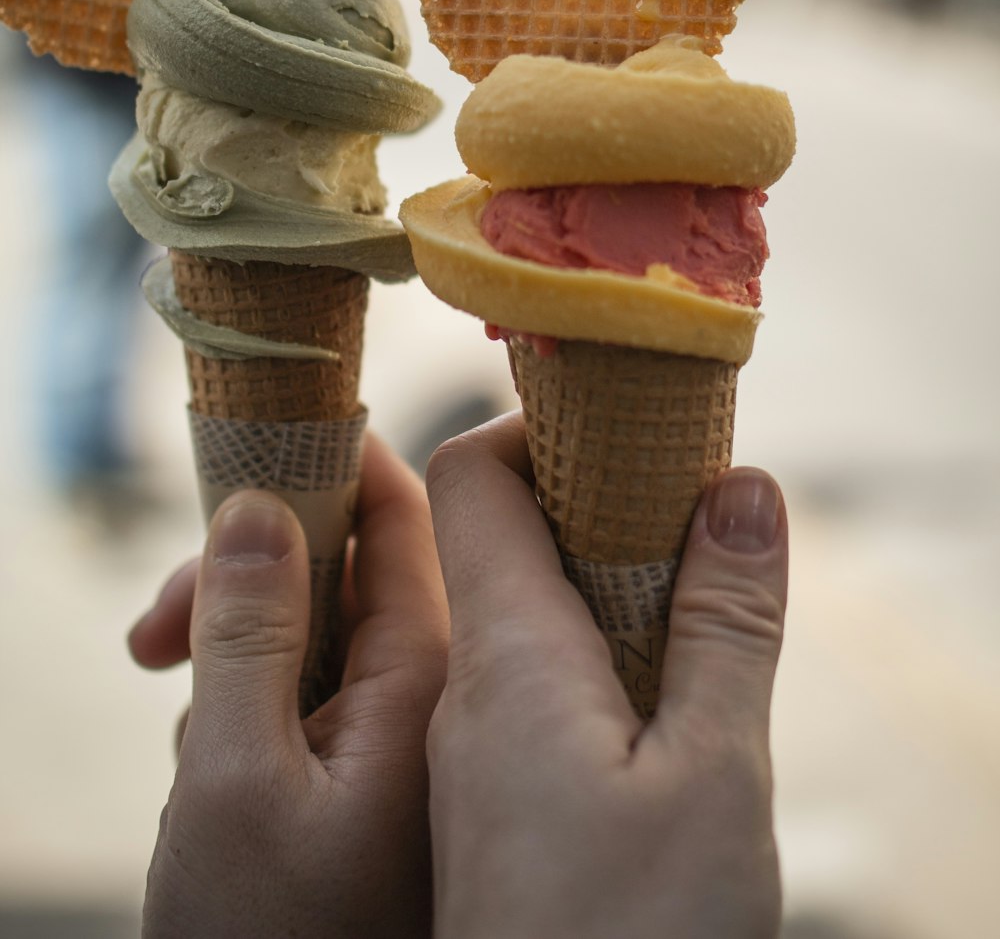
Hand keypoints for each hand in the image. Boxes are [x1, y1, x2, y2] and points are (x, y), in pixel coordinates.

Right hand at [128, 433, 447, 938]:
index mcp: (439, 678)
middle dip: (247, 585)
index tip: (233, 467)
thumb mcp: (233, 781)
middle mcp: (446, 704)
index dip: (320, 467)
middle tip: (151, 638)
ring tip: (185, 743)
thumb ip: (252, 627)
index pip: (401, 514)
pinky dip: (259, 723)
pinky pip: (323, 713)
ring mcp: (419, 755)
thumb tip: (261, 500)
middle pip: (351, 572)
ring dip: (240, 664)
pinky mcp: (388, 798)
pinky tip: (214, 787)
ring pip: (324, 645)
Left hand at [425, 415, 787, 938]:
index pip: (468, 481)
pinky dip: (597, 661)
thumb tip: (739, 485)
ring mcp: (475, 758)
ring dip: (605, 589)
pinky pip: (533, 691)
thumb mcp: (713, 777)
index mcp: (505, 661)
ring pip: (525, 620)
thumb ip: (726, 625)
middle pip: (500, 543)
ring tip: (695, 596)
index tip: (626, 427)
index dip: (537, 430)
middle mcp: (469, 696)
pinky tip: (663, 696)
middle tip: (689, 508)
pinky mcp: (497, 810)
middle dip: (595, 506)